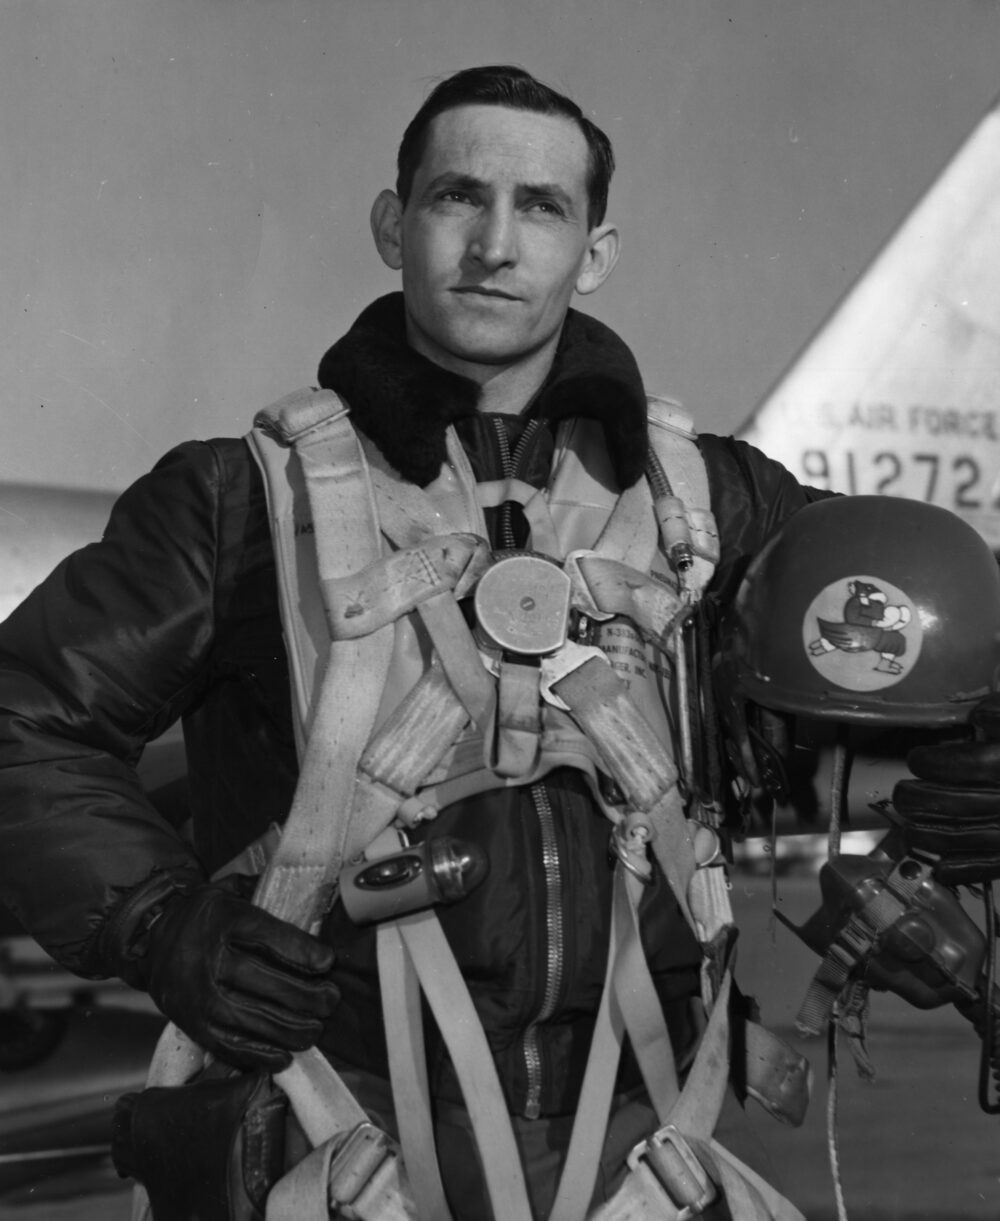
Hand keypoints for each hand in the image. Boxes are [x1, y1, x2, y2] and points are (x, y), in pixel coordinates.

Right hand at [139, 875, 338, 1070]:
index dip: (303, 952)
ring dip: (291, 1030)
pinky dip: (259, 1055)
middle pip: (266, 983)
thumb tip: (310, 903)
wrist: (148, 938)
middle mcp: (208, 959)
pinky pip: (228, 1045)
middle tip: (331, 1000)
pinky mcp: (190, 1024)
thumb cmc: (203, 915)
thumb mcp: (230, 891)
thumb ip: (265, 895)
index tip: (328, 962)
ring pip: (252, 1019)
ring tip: (315, 1029)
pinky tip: (284, 1056)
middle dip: (307, 996)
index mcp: (223, 921)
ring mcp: (197, 995)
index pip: (270, 938)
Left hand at [891, 694, 999, 882]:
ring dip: (928, 836)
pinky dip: (961, 871)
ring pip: (965, 839)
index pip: (964, 765)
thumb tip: (976, 717)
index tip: (918, 758)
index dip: (933, 762)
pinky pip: (990, 867)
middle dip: (918, 800)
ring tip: (910, 828)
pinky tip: (941, 868)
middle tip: (903, 793)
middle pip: (954, 805)